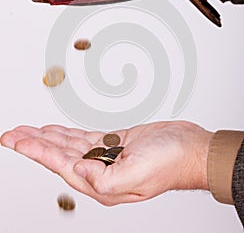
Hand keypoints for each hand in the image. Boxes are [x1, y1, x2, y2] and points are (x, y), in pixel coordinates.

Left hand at [1, 121, 212, 205]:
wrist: (191, 148)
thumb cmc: (171, 162)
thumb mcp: (138, 174)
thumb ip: (104, 180)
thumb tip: (77, 171)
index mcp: (104, 184)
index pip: (60, 165)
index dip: (37, 151)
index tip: (17, 140)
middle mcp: (101, 172)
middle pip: (59, 156)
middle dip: (34, 144)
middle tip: (13, 135)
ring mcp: (107, 157)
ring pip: (69, 146)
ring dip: (47, 137)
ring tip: (27, 131)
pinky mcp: (115, 143)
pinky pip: (84, 138)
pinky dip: (67, 134)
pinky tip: (55, 131)